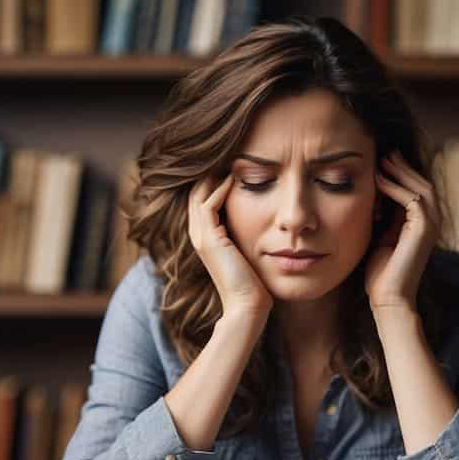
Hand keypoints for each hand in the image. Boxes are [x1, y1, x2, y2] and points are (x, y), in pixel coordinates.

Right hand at [187, 174, 272, 318]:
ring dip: (213, 175)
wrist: (248, 304)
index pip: (202, 199)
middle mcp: (198, 235)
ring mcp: (200, 237)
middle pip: (195, 192)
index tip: (232, 164)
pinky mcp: (208, 239)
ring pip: (198, 194)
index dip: (213, 180)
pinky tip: (233, 179)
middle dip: (210, 172)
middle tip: (228, 154)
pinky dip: (219, 189)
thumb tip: (263, 218)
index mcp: (205, 237)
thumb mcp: (248, 250)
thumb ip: (246, 232)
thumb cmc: (253, 282)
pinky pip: (207, 204)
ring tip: (229, 160)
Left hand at [367, 151, 439, 311]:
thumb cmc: (380, 273)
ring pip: (420, 187)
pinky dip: (395, 187)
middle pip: (422, 183)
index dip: (400, 174)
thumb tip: (373, 194)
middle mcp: (432, 223)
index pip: (416, 190)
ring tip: (382, 160)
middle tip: (384, 152)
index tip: (380, 161)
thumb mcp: (380, 236)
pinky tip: (379, 180)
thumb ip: (383, 216)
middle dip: (403, 167)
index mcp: (422, 224)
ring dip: (400, 172)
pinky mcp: (424, 229)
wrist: (388, 298)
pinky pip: (412, 199)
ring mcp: (431, 225)